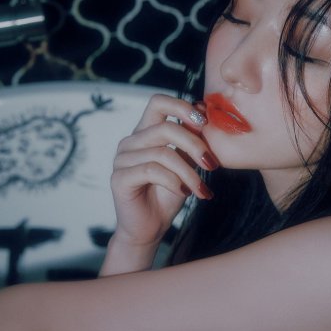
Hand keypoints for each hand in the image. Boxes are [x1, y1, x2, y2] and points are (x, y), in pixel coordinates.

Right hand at [108, 94, 216, 258]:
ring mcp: (122, 159)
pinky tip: (184, 193)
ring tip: (201, 189)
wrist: (150, 228)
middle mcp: (130, 142)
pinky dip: (174, 182)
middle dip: (194, 144)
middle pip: (165, 128)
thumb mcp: (186, 163)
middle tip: (212, 164)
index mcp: (145, 132)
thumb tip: (204, 109)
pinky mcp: (119, 178)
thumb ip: (190, 139)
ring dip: (188, 172)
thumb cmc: (169, 194)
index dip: (182, 107)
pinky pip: (152, 171)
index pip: (158, 102)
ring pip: (162, 153)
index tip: (204, 123)